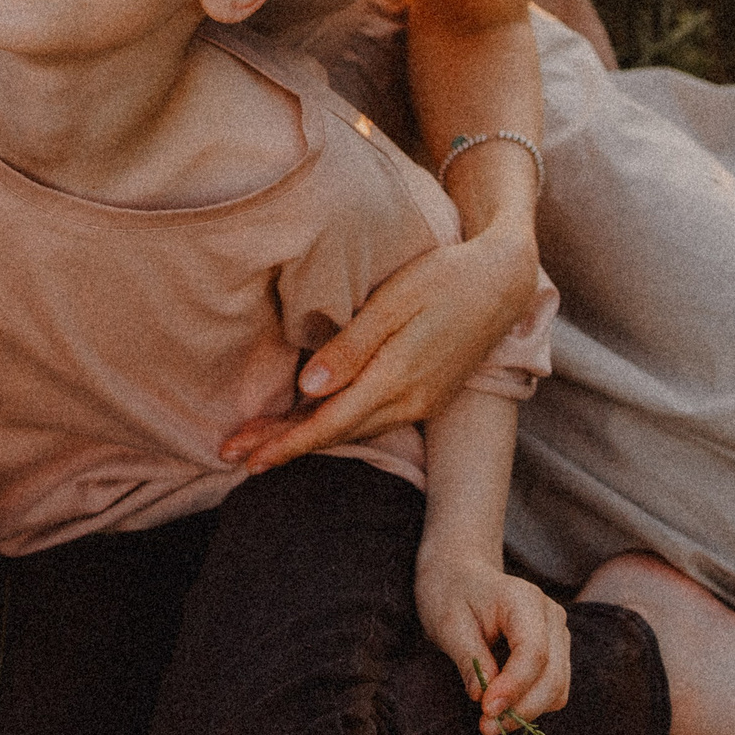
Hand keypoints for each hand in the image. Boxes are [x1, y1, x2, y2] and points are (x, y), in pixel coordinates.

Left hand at [221, 228, 536, 471]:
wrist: (503, 282)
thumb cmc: (444, 278)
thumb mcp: (394, 302)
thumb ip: (351, 347)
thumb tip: (307, 389)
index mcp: (397, 378)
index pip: (329, 422)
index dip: (285, 442)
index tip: (244, 456)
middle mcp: (409, 400)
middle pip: (334, 433)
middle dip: (282, 446)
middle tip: (230, 455)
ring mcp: (420, 401)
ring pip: (351, 429)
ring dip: (305, 440)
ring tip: (259, 445)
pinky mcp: (424, 395)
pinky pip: (370, 419)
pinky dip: (333, 427)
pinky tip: (309, 424)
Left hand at [415, 557, 569, 734]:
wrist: (460, 574)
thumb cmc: (450, 593)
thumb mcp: (448, 623)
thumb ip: (469, 659)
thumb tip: (483, 698)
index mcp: (524, 599)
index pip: (533, 652)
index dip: (513, 687)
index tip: (486, 710)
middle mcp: (551, 615)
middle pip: (552, 675)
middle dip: (521, 708)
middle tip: (486, 727)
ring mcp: (558, 633)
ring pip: (558, 687)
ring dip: (528, 711)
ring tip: (491, 722)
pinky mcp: (556, 650)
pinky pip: (554, 687)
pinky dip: (532, 704)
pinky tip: (504, 708)